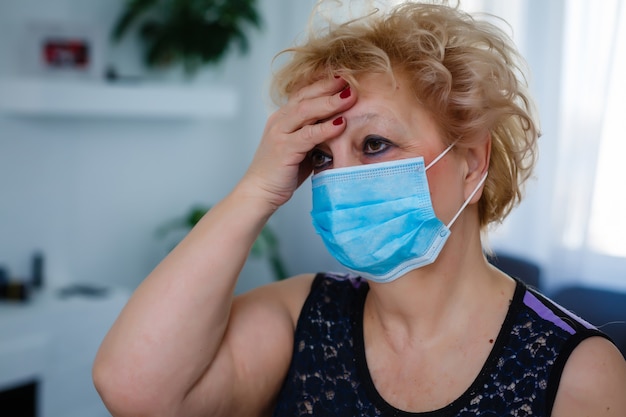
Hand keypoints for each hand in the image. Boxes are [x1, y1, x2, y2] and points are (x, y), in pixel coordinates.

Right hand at [241, 75, 356, 210]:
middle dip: (329, 86)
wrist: (259, 191)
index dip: (324, 83)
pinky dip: (325, 128)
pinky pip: (308, 135)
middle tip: (351, 78)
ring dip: (329, 102)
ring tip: (350, 96)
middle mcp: (279, 121)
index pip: (304, 93)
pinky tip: (340, 123)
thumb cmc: (281, 172)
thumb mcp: (301, 148)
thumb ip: (316, 135)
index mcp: (283, 118)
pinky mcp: (284, 149)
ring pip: (306, 111)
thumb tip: (341, 125)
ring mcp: (280, 134)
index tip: (345, 76)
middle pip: (306, 96)